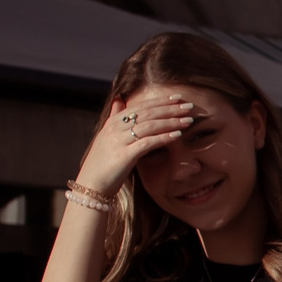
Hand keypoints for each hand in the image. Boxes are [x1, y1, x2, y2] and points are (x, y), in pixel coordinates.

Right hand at [75, 90, 200, 196]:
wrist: (91, 183)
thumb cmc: (104, 161)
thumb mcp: (108, 135)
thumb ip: (115, 117)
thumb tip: (119, 98)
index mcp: (113, 122)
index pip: (140, 106)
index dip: (160, 101)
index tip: (178, 97)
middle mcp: (115, 128)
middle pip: (147, 113)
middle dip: (170, 109)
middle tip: (189, 106)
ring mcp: (118, 141)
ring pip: (149, 125)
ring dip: (171, 122)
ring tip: (188, 120)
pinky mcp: (123, 155)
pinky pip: (147, 143)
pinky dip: (163, 137)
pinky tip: (178, 135)